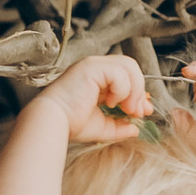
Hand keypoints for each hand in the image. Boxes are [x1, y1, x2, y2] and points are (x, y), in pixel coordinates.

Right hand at [36, 51, 152, 148]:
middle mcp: (95, 68)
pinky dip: (122, 89)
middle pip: (131, 67)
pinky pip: (119, 72)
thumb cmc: (70, 123)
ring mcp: (93, 65)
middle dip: (139, 90)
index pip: (127, 76)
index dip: (138, 92)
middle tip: (136, 112)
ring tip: (127, 109)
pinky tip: (111, 102)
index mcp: (97, 78)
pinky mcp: (91, 66)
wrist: (53, 122)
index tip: (142, 111)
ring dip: (134, 90)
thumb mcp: (103, 126)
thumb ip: (120, 126)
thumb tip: (136, 129)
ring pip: (129, 66)